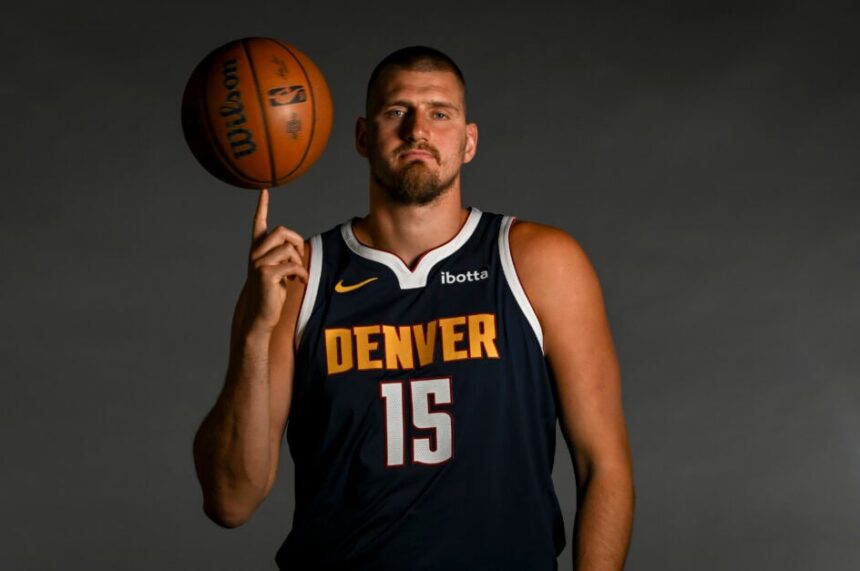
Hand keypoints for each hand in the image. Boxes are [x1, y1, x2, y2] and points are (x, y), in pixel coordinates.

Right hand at [243, 189, 308, 333]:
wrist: (261, 315)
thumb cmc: (273, 292)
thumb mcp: (280, 269)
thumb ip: (284, 254)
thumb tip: (295, 245)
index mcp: (257, 249)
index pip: (258, 223)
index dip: (261, 206)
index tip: (263, 190)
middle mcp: (255, 253)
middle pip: (282, 230)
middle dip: (297, 241)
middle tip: (300, 257)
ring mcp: (258, 262)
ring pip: (288, 248)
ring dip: (299, 261)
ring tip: (298, 275)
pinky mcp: (265, 273)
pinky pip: (292, 265)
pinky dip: (302, 273)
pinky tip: (301, 282)